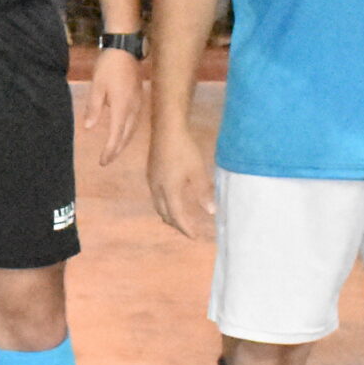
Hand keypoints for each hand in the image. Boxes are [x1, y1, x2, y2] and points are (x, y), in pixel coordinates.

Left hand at [82, 45, 143, 166]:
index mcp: (122, 107)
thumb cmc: (109, 66)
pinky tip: (123, 133)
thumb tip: (88, 128)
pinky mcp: (139, 98)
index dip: (109, 150)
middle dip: (116, 150)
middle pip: (126, 136)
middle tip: (106, 161)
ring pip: (132, 129)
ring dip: (123, 142)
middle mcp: (133, 108)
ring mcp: (138, 103)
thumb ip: (93, 108)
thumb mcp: (96, 86)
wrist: (125, 48)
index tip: (102, 162)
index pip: (116, 135)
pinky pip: (134, 121)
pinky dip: (128, 131)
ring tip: (114, 151)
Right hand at [146, 122, 212, 237]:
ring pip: (159, 205)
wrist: (166, 128)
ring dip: (169, 215)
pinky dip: (165, 204)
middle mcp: (157, 188)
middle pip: (165, 214)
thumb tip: (212, 212)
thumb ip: (204, 192)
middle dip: (176, 224)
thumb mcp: (198, 171)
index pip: (177, 216)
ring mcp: (152, 181)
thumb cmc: (184, 148)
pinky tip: (173, 199)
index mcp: (169, 190)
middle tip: (189, 230)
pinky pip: (156, 196)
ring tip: (180, 219)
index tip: (195, 236)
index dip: (186, 228)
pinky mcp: (151, 173)